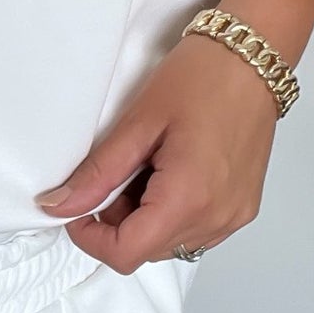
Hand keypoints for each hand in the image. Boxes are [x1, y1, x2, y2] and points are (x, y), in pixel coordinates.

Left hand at [33, 33, 279, 275]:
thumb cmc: (202, 77)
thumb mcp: (138, 123)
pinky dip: (172, 212)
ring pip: (170, 243)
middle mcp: (217, 218)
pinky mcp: (243, 209)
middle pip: (147, 251)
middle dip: (118, 222)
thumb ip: (98, 173)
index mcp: (189, 199)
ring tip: (148, 166)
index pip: (125, 254)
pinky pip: (195, 230)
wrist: (253, 58)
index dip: (90, 238)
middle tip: (118, 171)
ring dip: (146, 218)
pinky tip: (171, 172)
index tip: (78, 207)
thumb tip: (60, 205)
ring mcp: (234, 217)